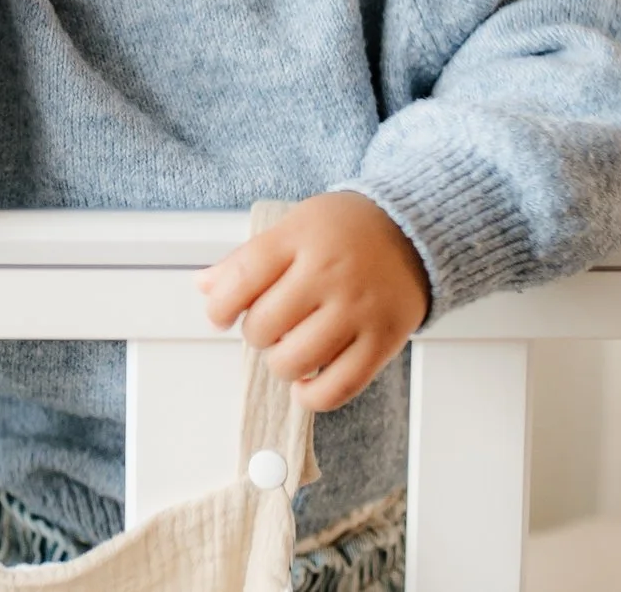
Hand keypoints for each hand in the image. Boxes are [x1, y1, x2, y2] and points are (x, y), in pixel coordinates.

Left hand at [196, 192, 430, 413]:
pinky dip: (312, 396)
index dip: (220, 306)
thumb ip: (249, 258)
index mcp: (302, 237)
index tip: (221, 314)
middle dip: (258, 333)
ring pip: (293, 361)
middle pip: (263, 326)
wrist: (416, 230)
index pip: (241, 279)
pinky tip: (307, 381)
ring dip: (281, 364)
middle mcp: (329, 273)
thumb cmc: (349, 230)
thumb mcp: (296, 225)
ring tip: (292, 348)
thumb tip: (205, 286)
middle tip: (274, 323)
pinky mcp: (382, 341)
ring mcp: (357, 309)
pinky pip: (336, 388)